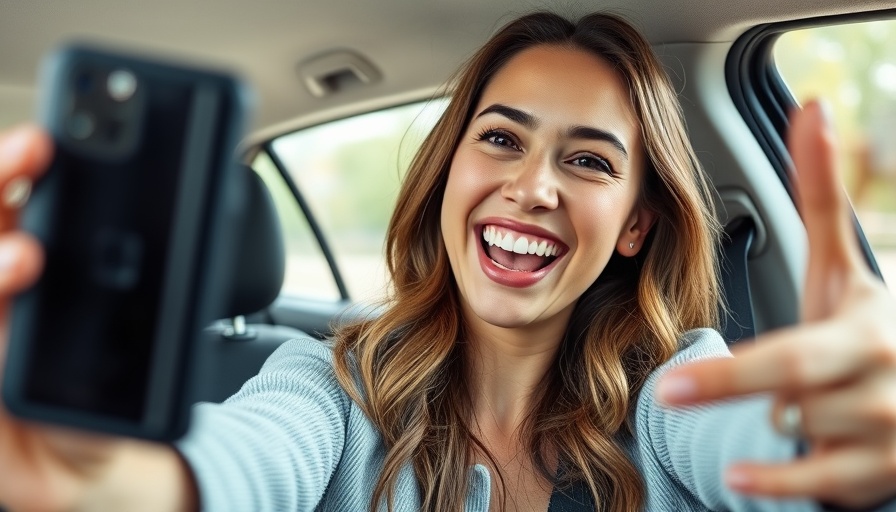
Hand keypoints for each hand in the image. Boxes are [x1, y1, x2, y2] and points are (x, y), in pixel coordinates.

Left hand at [657, 101, 895, 508]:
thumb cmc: (862, 321)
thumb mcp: (841, 264)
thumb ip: (822, 192)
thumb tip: (812, 108)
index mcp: (865, 334)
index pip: (792, 360)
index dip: (731, 376)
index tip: (668, 388)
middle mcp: (883, 389)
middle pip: (791, 403)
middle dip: (735, 395)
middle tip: (671, 393)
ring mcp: (889, 439)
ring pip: (799, 440)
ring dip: (777, 426)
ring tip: (790, 402)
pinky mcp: (881, 478)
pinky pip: (818, 488)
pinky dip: (779, 482)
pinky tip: (741, 476)